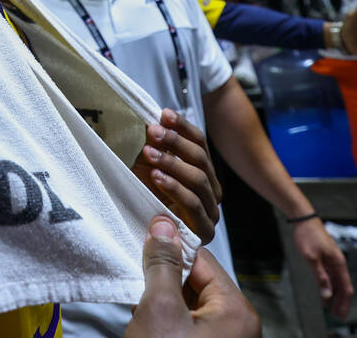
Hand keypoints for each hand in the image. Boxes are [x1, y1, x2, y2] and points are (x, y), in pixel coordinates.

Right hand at [124, 217, 260, 337]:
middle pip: (196, 281)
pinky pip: (188, 323)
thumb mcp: (160, 309)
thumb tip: (163, 228)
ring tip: (143, 309)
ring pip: (189, 303)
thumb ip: (163, 265)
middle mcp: (237, 325)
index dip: (171, 250)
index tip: (147, 243)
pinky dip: (167, 320)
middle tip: (140, 282)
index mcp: (236, 310)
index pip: (202, 259)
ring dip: (163, 302)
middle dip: (165, 281)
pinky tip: (149, 324)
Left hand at [132, 109, 221, 243]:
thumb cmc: (144, 201)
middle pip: (201, 158)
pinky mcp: (204, 230)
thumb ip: (154, 146)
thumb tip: (150, 117)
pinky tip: (156, 177)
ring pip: (199, 178)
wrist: (145, 243)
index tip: (163, 113)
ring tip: (149, 152)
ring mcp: (210, 210)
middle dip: (175, 142)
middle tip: (152, 131)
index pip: (200, 143)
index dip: (183, 127)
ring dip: (172, 162)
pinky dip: (174, 187)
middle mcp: (212, 190)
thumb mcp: (147, 167)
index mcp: (203, 172)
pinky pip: (192, 203)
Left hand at [291, 218, 352, 319]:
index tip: (342, 314)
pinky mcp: (326, 259)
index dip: (345, 303)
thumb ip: (320, 277)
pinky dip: (330, 287)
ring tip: (332, 309)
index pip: (346, 288)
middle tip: (338, 316)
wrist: (304, 220)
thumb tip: (327, 294)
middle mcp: (338, 263)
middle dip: (342, 302)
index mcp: (338, 264)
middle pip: (343, 287)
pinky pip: (331, 277)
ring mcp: (333, 261)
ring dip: (335, 296)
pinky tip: (326, 293)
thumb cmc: (308, 236)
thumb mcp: (312, 258)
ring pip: (337, 283)